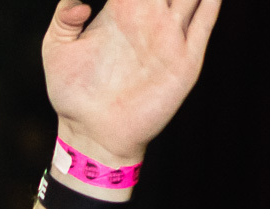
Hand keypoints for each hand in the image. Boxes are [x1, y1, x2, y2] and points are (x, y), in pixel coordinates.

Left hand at [43, 0, 220, 167]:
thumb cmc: (71, 95)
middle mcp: (149, 19)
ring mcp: (170, 37)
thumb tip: (81, 0)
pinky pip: (204, 22)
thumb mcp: (57, 51)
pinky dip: (212, 1)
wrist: (93, 134)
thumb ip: (64, 18)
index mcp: (121, 11)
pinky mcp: (185, 59)